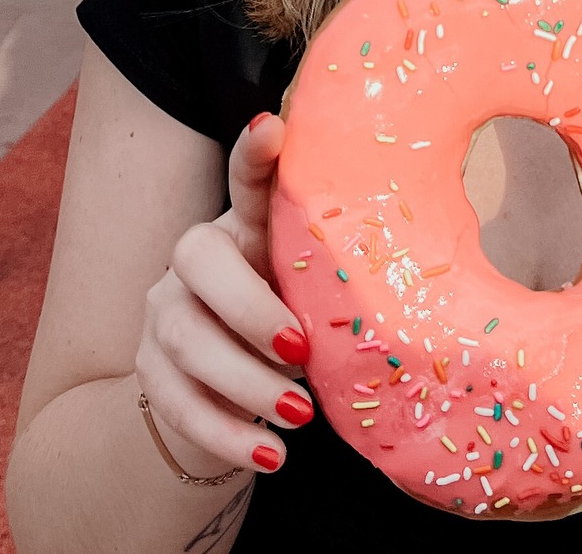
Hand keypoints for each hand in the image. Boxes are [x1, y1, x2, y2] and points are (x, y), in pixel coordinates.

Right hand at [135, 113, 312, 477]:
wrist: (226, 386)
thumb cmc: (290, 316)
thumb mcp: (314, 285)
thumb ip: (341, 266)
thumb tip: (431, 259)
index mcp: (243, 225)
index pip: (245, 180)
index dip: (254, 155)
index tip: (274, 127)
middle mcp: (193, 258)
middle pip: (198, 261)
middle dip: (250, 308)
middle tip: (301, 349)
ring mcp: (163, 313)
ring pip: (186, 340)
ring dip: (246, 383)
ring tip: (301, 414)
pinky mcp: (150, 372)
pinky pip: (178, 404)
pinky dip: (227, 435)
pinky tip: (269, 455)